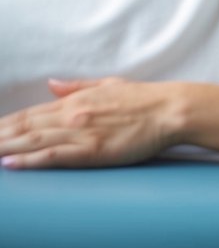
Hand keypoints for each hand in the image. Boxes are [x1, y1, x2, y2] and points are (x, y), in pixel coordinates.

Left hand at [0, 78, 182, 169]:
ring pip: (31, 141)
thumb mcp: (109, 85)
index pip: (28, 114)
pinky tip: (8, 163)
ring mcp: (81, 133)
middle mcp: (72, 115)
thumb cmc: (146, 99)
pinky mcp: (92, 150)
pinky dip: (27, 160)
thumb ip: (77, 86)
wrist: (171, 109)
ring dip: (2, 147)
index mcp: (76, 101)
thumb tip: (51, 84)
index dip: (1, 125)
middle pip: (22, 128)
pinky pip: (53, 156)